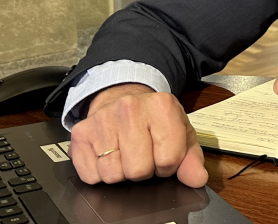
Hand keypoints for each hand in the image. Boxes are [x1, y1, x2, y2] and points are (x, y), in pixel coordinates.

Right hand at [69, 83, 207, 187]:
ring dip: (121, 172)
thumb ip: (192, 159)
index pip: (169, 159)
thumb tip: (196, 179)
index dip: (168, 165)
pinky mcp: (81, 133)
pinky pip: (90, 175)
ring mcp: (103, 119)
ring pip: (113, 174)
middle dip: (144, 170)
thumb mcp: (181, 134)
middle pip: (138, 170)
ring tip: (126, 154)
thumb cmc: (155, 120)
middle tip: (143, 155)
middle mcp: (130, 108)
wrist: (124, 97)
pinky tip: (108, 155)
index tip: (163, 155)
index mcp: (162, 107)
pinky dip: (99, 173)